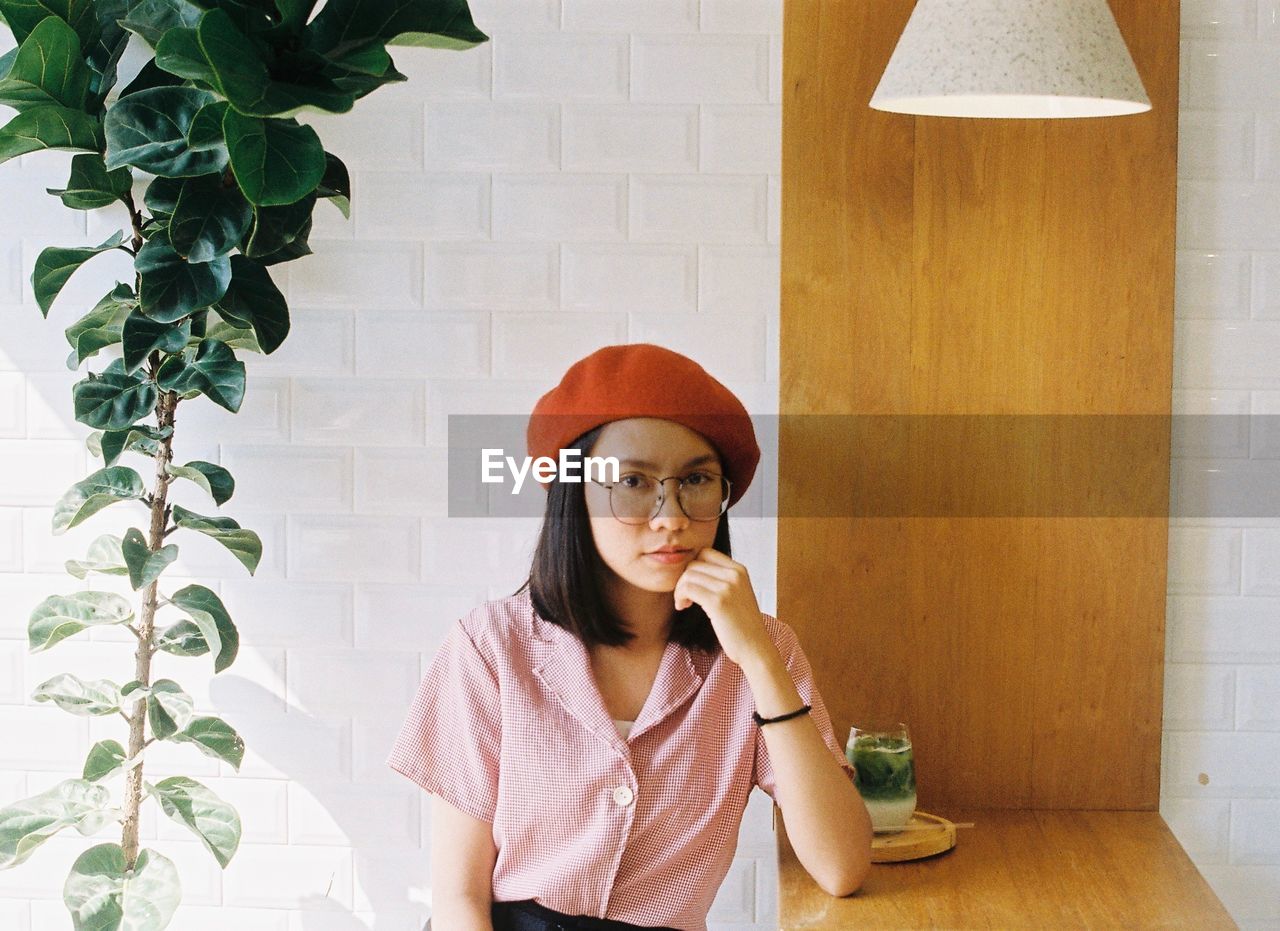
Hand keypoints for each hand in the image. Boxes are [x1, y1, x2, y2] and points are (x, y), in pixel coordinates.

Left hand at [673, 548, 773, 667]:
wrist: (755, 648)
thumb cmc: (742, 625)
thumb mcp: (737, 594)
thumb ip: (721, 579)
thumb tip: (693, 569)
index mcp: (739, 570)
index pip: (705, 552)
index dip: (693, 567)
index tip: (693, 584)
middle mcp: (734, 574)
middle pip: (694, 564)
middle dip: (684, 580)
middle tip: (686, 598)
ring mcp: (727, 587)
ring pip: (688, 575)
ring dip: (680, 589)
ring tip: (684, 604)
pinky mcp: (718, 602)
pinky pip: (688, 588)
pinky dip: (680, 597)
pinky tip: (683, 607)